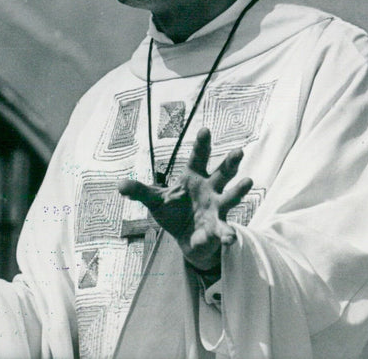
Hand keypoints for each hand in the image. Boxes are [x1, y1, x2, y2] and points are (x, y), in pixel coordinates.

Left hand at [118, 128, 252, 269]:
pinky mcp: (218, 228)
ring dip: (239, 190)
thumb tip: (119, 185)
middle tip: (238, 152)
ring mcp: (217, 208)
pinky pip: (223, 230)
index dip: (202, 144)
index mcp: (194, 177)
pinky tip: (229, 238)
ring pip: (230, 197)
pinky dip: (226, 234)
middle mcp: (210, 189)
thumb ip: (139, 191)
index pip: (198, 158)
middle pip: (222, 173)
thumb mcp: (154, 201)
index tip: (205, 129)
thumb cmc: (173, 212)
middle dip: (230, 162)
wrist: (186, 238)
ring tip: (248, 182)